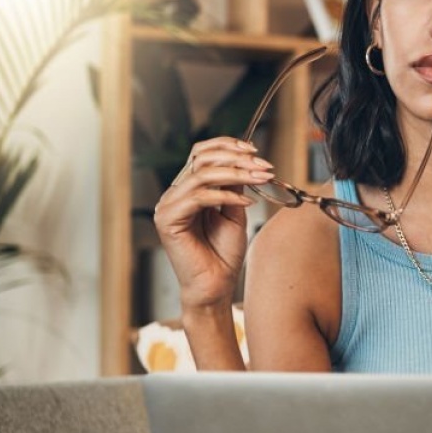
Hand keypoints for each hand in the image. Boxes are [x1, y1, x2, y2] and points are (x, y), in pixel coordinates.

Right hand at [153, 137, 274, 310]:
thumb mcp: (235, 211)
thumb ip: (234, 186)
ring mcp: (168, 206)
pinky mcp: (167, 220)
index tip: (256, 152)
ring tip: (260, 179)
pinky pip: (198, 197)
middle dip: (237, 158)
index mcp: (188, 189)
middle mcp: (175, 194)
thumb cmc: (223, 254)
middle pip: (201, 158)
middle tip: (264, 166)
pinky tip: (246, 202)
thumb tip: (246, 160)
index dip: (227, 146)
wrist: (216, 286)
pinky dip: (226, 195)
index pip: (201, 153)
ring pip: (201, 174)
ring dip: (237, 173)